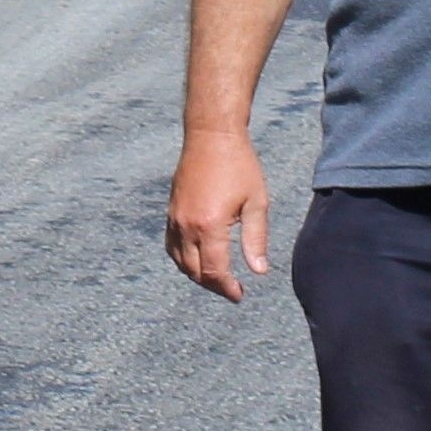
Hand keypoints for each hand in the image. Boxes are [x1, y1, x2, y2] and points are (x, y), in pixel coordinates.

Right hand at [168, 129, 272, 301]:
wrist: (211, 136)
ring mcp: (175, 219)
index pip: (214, 271)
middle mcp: (187, 225)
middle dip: (213, 286)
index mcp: (210, 225)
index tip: (240, 294)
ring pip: (180, 262)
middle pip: (195, 271)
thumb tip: (259, 271)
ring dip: (197, 275)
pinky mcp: (171, 211)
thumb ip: (256, 239)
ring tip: (217, 278)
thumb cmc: (239, 165)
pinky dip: (182, 260)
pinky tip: (197, 260)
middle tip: (232, 290)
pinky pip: (171, 246)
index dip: (227, 288)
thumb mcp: (256, 201)